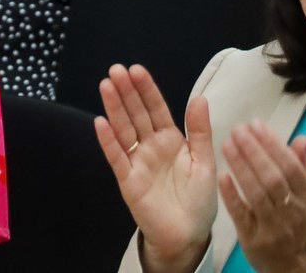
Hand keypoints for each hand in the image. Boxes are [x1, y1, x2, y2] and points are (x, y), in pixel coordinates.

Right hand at [94, 63, 217, 267]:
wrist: (189, 235)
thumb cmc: (198, 200)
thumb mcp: (205, 162)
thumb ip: (200, 131)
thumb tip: (199, 97)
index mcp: (171, 139)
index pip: (156, 109)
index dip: (147, 90)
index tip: (136, 70)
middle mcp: (151, 146)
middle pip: (136, 114)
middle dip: (127, 92)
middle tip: (115, 70)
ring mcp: (137, 161)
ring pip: (124, 130)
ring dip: (114, 108)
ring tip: (106, 85)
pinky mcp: (128, 180)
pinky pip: (117, 157)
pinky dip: (109, 141)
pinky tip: (101, 123)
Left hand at [219, 122, 305, 272]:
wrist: (299, 268)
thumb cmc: (303, 225)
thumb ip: (305, 168)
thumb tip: (301, 139)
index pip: (291, 166)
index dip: (272, 144)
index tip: (255, 124)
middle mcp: (294, 212)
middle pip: (274, 178)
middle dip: (254, 151)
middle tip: (237, 130)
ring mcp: (274, 227)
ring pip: (258, 194)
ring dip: (241, 167)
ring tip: (226, 144)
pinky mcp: (254, 240)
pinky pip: (242, 216)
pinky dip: (232, 196)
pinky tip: (222, 177)